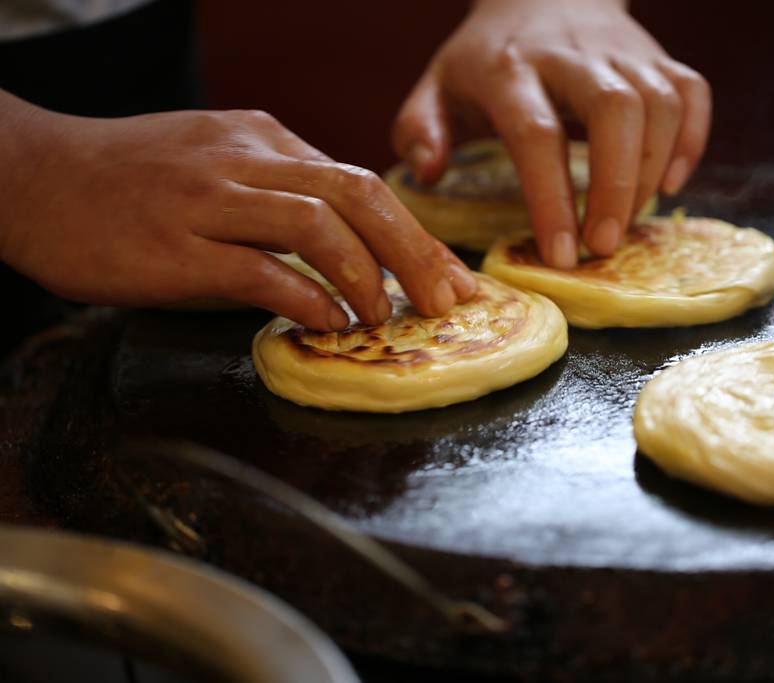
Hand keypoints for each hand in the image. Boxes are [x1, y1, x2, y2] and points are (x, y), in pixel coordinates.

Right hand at [0, 93, 475, 330]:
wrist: (30, 176)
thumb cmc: (127, 178)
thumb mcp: (216, 160)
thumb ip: (277, 189)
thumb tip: (345, 240)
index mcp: (262, 139)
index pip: (361, 182)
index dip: (415, 233)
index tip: (450, 276)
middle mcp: (244, 159)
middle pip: (357, 195)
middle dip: (415, 252)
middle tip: (446, 301)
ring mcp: (209, 199)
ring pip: (317, 225)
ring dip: (366, 275)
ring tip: (384, 318)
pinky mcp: (175, 247)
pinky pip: (261, 270)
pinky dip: (307, 298)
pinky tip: (327, 323)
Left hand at [393, 0, 710, 267]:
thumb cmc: (488, 59)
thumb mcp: (438, 86)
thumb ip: (420, 129)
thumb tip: (427, 172)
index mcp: (511, 67)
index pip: (537, 133)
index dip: (552, 198)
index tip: (560, 254)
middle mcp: (571, 54)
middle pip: (614, 110)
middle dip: (616, 186)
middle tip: (604, 246)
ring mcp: (621, 51)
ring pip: (658, 103)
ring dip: (650, 172)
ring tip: (626, 224)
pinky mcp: (657, 55)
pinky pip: (692, 92)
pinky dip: (691, 141)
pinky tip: (669, 184)